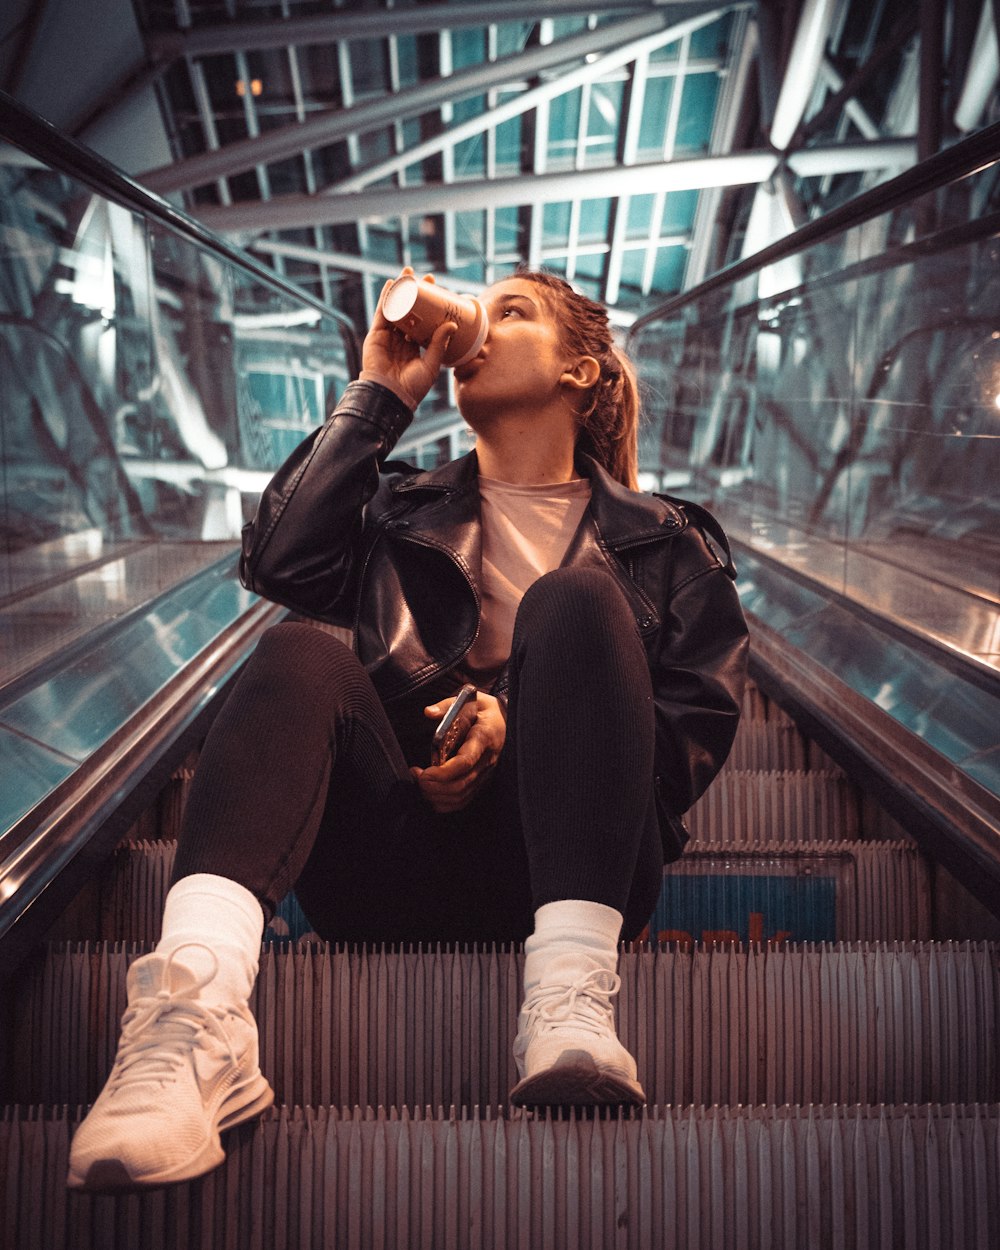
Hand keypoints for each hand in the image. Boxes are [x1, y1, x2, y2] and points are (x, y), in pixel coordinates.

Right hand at [362, 267, 455, 407]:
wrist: (390, 396)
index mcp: (415, 348)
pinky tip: (391, 285)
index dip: (429, 307)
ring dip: (400, 291)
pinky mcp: (376, 336)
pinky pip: (382, 313)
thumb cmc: (412, 388)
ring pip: (395, 309)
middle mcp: (401, 340)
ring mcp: (388, 337)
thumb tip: (453, 324)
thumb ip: (440, 344)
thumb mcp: (431, 365)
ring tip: (407, 274)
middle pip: (409, 312)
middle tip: (425, 278)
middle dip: (415, 294)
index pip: (423, 322)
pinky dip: (386, 298)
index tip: (438, 292)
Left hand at [410, 691, 506, 813]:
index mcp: (484, 737)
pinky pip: (464, 800)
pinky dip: (445, 803)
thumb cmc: (484, 709)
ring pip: (461, 796)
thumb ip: (447, 705)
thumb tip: (428, 712)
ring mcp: (486, 773)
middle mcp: (487, 760)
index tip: (425, 772)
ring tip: (420, 783)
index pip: (465, 762)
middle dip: (434, 786)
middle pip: (461, 784)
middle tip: (417, 776)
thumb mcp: (468, 699)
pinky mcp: (482, 781)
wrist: (506, 719)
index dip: (443, 772)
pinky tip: (431, 793)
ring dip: (437, 796)